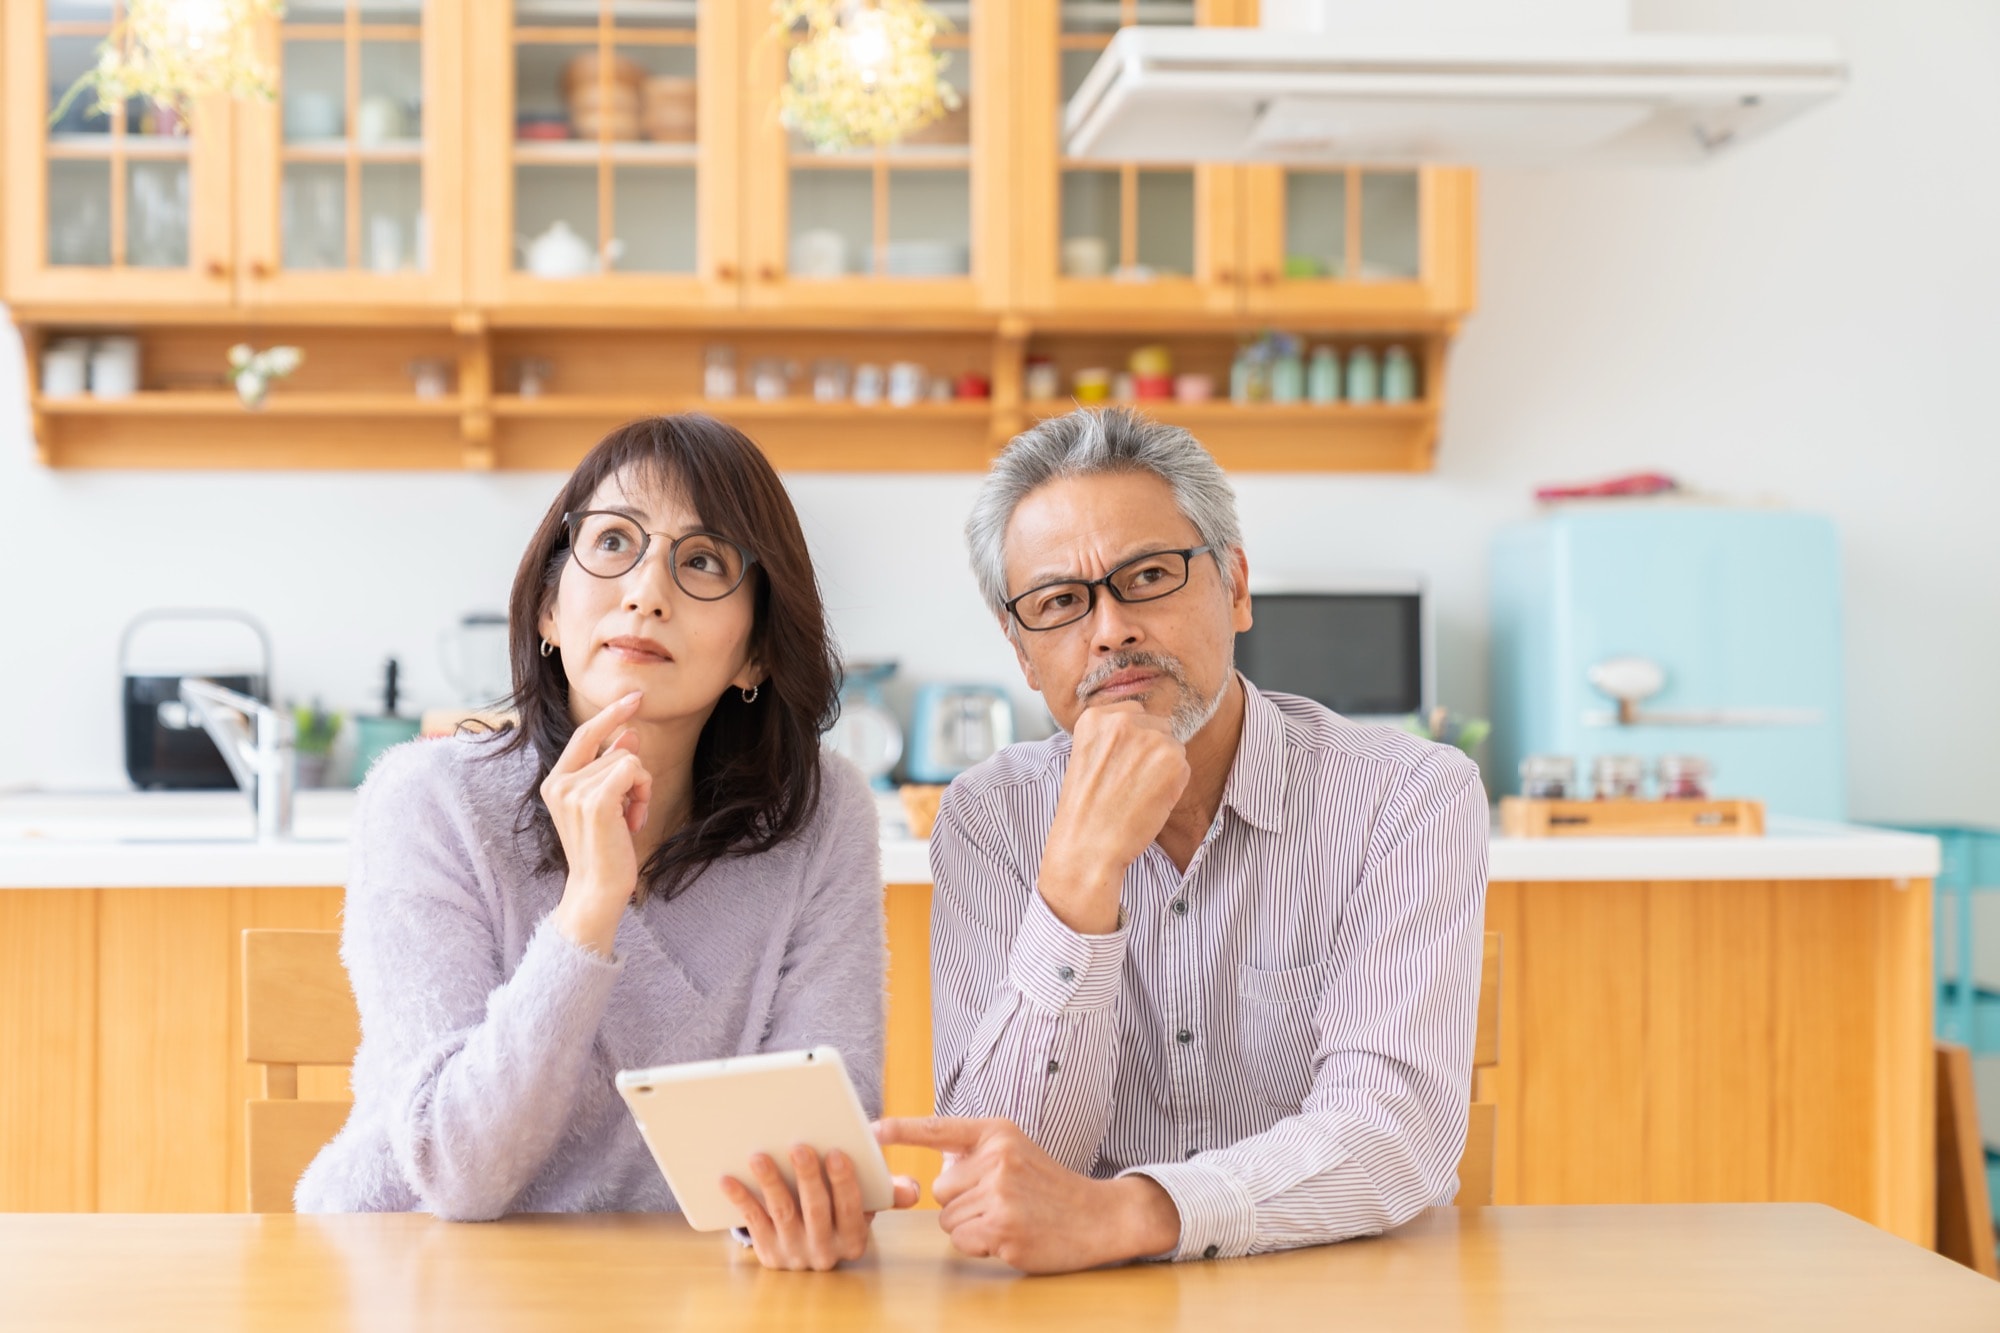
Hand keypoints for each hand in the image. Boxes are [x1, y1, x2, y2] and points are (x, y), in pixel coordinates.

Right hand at [543, 691, 652, 955]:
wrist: (598, 889)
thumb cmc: (605, 849)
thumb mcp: (609, 803)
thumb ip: (612, 767)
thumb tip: (629, 733)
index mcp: (555, 782)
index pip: (584, 734)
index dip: (610, 714)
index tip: (635, 697)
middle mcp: (558, 782)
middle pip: (615, 750)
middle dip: (635, 778)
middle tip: (630, 813)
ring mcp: (574, 791)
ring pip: (629, 760)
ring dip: (641, 790)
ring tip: (629, 821)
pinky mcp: (595, 799)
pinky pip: (634, 770)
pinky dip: (644, 793)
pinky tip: (634, 821)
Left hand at [719, 1145, 920, 1271]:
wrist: (811, 1251)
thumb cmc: (841, 1212)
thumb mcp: (867, 1205)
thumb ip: (888, 1192)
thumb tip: (910, 1190)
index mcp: (853, 1238)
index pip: (851, 1208)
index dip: (844, 1181)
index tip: (836, 1152)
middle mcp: (824, 1251)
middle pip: (815, 1209)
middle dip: (807, 1176)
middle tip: (798, 1145)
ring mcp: (794, 1253)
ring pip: (782, 1213)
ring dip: (771, 1182)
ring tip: (760, 1155)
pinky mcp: (768, 1252)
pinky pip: (753, 1223)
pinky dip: (741, 1199)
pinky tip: (728, 1178)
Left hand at [874, 1117, 1180, 1273]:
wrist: (1098, 1216)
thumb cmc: (1051, 1186)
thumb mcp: (1016, 1150)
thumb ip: (976, 1151)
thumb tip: (936, 1162)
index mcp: (997, 1132)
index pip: (939, 1128)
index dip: (902, 1130)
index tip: (871, 1130)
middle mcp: (996, 1158)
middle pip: (939, 1188)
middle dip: (962, 1202)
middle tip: (1001, 1201)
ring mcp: (1000, 1194)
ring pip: (948, 1219)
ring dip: (971, 1226)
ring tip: (1009, 1217)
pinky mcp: (1003, 1228)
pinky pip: (963, 1241)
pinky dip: (980, 1245)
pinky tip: (1011, 1235)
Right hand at [1040, 701, 1189, 932]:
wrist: (1089, 843)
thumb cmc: (1086, 809)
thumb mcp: (1087, 758)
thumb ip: (1112, 737)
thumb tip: (1146, 729)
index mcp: (1095, 717)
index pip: (1132, 713)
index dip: (1132, 743)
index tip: (1119, 764)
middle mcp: (1122, 719)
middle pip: (1156, 725)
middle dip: (1150, 751)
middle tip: (1129, 782)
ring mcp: (1149, 737)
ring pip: (1172, 745)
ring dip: (1163, 767)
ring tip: (1137, 793)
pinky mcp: (1172, 758)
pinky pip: (1184, 766)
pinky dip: (1173, 785)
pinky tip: (1149, 801)